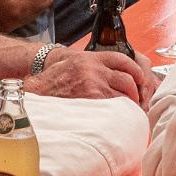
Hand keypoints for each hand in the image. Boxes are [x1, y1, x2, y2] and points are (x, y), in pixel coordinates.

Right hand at [31, 48, 156, 106]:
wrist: (35, 91)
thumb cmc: (51, 81)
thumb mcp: (71, 64)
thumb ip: (91, 66)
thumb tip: (111, 76)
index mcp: (90, 58)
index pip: (122, 59)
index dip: (135, 69)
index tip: (140, 78)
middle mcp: (94, 69)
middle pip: (128, 78)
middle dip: (136, 90)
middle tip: (136, 99)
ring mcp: (93, 84)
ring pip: (124, 94)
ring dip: (130, 103)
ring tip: (129, 111)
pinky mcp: (92, 99)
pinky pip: (115, 106)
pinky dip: (120, 112)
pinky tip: (119, 117)